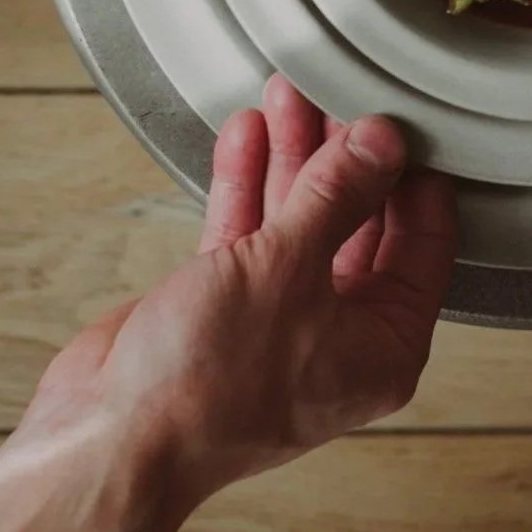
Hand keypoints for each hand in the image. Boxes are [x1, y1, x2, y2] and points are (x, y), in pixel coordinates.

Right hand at [14, 77, 457, 523]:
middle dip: (344, 155)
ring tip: (287, 91)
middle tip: (337, 91)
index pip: (424, 245)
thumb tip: (384, 141)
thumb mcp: (288, 268)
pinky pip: (248, 233)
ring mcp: (279, 321)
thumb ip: (338, 195)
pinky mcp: (224, 308)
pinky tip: (247, 131)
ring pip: (299, 221)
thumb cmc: (207, 384)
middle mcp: (339, 335)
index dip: (414, 177)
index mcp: (384, 347)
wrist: (107, 441)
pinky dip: (248, 183)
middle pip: (359, 224)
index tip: (404, 116)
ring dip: (293, 157)